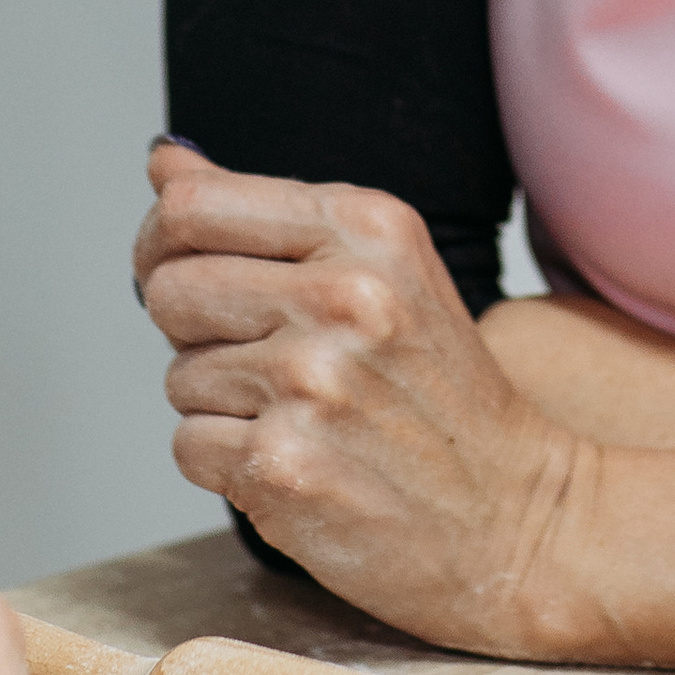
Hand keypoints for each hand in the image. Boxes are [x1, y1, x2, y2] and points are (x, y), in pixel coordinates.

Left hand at [136, 145, 600, 655]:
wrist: (512, 514)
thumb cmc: (438, 394)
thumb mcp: (382, 269)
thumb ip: (268, 213)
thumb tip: (165, 161)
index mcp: (369, 228)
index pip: (192, 203)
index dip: (161, 241)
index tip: (176, 269)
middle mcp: (343, 295)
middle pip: (170, 288)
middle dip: (193, 330)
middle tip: (262, 359)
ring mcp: (311, 382)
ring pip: (178, 374)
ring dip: (220, 404)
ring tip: (303, 416)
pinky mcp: (281, 465)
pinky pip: (188, 446)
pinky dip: (227, 464)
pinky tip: (296, 461)